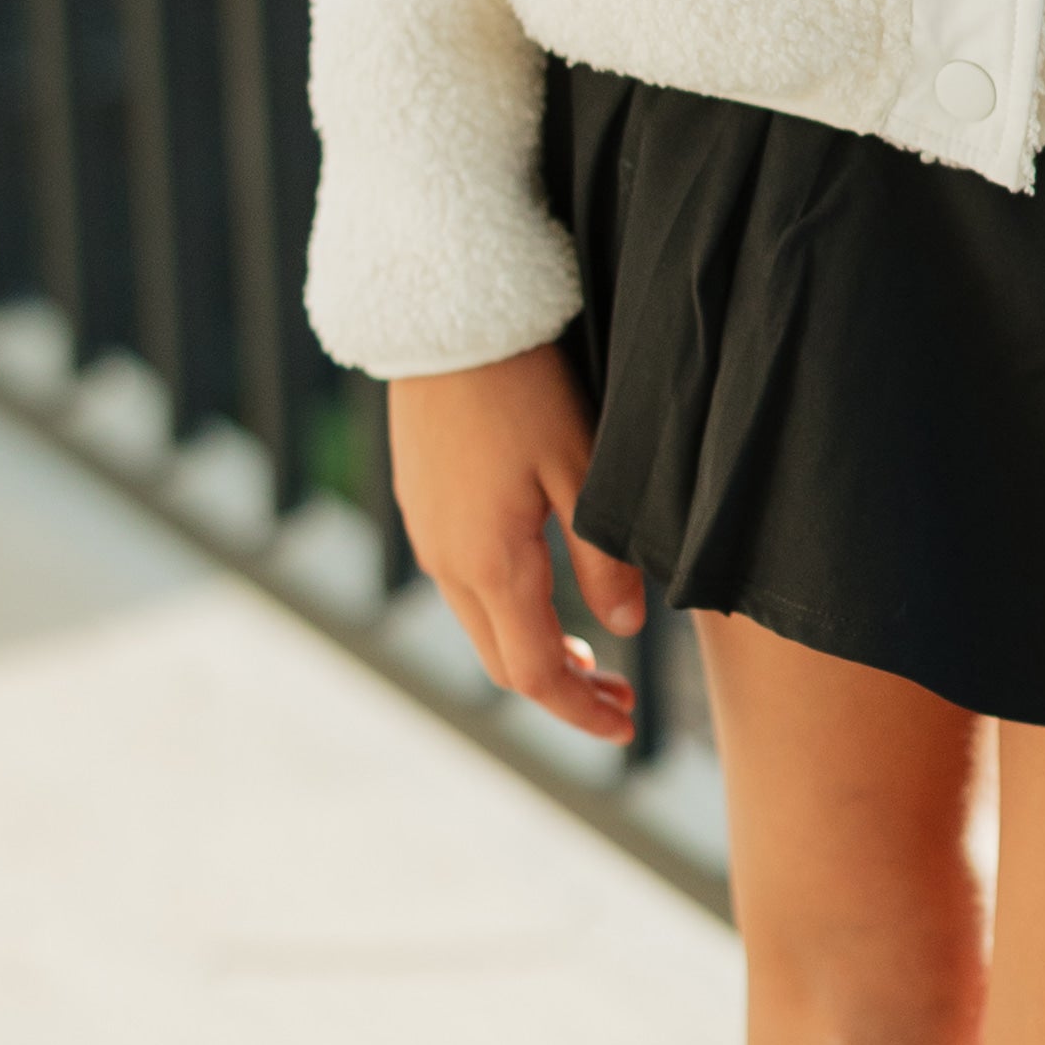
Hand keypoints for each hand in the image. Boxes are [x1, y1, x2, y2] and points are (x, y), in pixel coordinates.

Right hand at [386, 341, 647, 744]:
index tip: (625, 727)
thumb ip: (603, 556)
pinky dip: (506, 612)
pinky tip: (541, 592)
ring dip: (533, 650)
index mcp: (490, 564)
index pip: (536, 673)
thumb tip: (625, 629)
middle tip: (622, 698)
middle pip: (502, 661)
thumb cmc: (523, 385)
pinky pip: (461, 583)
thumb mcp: (583, 467)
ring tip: (592, 656)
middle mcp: (447, 563)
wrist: (441, 317)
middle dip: (563, 691)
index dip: (581, 711)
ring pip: (479, 625)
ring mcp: (426, 535)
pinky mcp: (419, 505)